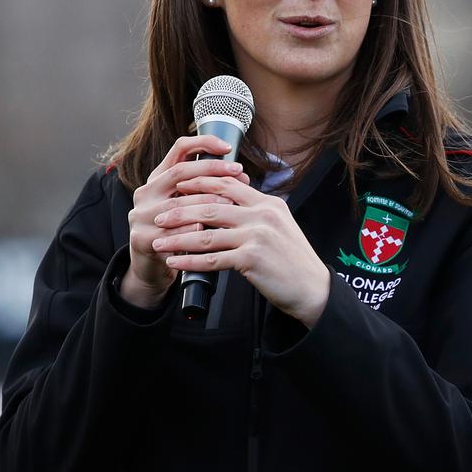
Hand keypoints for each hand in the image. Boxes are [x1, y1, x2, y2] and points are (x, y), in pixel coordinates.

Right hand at [121, 135, 249, 307]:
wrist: (152, 269)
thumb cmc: (179, 233)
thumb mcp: (189, 205)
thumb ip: (206, 188)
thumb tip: (240, 175)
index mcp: (158, 178)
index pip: (179, 149)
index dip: (203, 143)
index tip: (228, 147)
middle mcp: (146, 192)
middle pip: (180, 172)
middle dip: (213, 170)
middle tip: (239, 173)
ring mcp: (140, 215)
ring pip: (178, 204)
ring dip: (208, 202)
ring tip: (231, 203)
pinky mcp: (140, 238)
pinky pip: (170, 233)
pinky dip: (192, 231)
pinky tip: (209, 230)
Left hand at [151, 174, 330, 326]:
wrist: (312, 288)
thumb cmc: (293, 260)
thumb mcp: (279, 226)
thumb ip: (256, 213)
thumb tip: (228, 204)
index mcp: (268, 203)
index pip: (227, 184)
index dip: (199, 183)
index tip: (178, 187)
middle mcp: (262, 215)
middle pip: (210, 207)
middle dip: (180, 211)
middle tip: (160, 216)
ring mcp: (257, 236)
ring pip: (206, 234)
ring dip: (178, 238)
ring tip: (159, 240)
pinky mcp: (251, 259)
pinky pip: (212, 259)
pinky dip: (189, 261)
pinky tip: (174, 262)